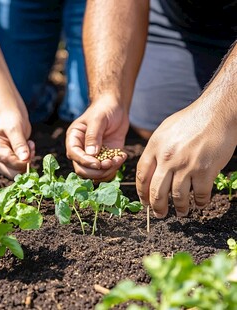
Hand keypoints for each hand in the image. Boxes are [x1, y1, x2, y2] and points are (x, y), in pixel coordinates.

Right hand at [0, 111, 34, 178]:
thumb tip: (25, 159)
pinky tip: (29, 148)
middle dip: (23, 163)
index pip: (5, 158)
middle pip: (8, 170)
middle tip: (31, 149)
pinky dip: (27, 160)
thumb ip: (19, 144)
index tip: (30, 158)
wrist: (11, 118)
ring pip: (14, 171)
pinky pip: (18, 168)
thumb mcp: (15, 129)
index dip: (19, 161)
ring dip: (26, 161)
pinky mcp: (7, 162)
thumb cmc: (11, 120)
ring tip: (29, 145)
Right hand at [66, 96, 128, 181]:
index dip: (85, 162)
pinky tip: (122, 156)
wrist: (116, 107)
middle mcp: (81, 149)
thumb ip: (93, 136)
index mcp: (74, 139)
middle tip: (110, 163)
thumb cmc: (104, 109)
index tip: (98, 164)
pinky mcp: (105, 157)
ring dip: (107, 171)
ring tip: (118, 159)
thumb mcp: (98, 119)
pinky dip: (115, 168)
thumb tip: (91, 154)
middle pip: (82, 169)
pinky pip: (107, 170)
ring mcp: (93, 155)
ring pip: (95, 173)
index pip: (74, 155)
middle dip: (96, 170)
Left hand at [136, 102, 235, 217]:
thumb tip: (150, 167)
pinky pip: (200, 194)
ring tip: (180, 212)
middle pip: (156, 191)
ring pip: (177, 196)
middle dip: (156, 207)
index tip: (144, 201)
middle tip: (158, 214)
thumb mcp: (164, 130)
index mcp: (154, 148)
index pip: (142, 176)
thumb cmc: (190, 120)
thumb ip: (155, 149)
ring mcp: (186, 165)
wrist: (216, 112)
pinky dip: (200, 202)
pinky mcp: (205, 171)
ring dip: (179, 208)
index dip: (142, 192)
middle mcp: (167, 158)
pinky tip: (199, 204)